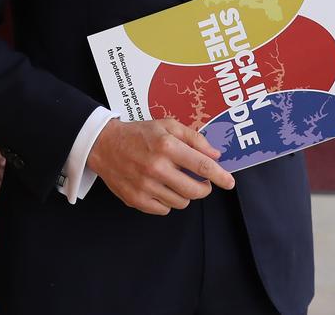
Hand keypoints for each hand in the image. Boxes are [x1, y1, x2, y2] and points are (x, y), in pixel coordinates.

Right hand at [87, 117, 234, 214]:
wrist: (104, 145)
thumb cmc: (139, 133)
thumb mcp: (166, 125)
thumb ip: (194, 138)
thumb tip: (215, 155)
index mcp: (166, 145)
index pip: (201, 165)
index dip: (220, 176)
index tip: (229, 182)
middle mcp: (156, 167)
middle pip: (195, 190)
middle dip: (204, 188)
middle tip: (202, 182)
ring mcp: (146, 186)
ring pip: (181, 202)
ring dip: (184, 193)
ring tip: (175, 180)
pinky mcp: (136, 200)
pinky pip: (164, 209)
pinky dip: (167, 201)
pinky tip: (161, 187)